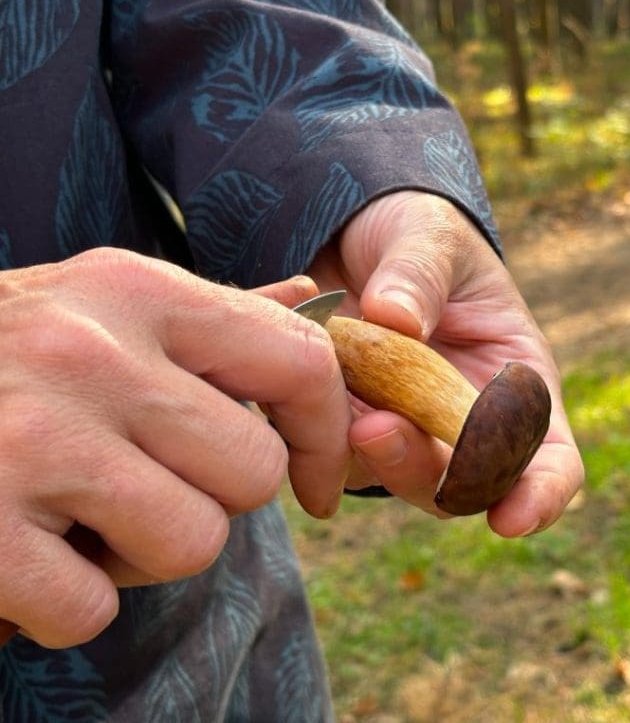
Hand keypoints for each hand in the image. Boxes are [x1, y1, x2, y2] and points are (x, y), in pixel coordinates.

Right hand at [0, 248, 349, 646]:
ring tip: (73, 516)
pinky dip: (59, 603)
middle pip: (250, 475)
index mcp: (139, 291)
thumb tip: (312, 303)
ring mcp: (30, 438)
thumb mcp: (102, 306)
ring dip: (139, 554)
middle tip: (140, 484)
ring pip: (190, 545)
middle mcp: (91, 352)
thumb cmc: (1, 354)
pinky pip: (91, 608)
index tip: (316, 481)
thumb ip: (213, 317)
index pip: (301, 362)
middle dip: (209, 498)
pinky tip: (15, 554)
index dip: (328, 434)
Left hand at [306, 191, 583, 537]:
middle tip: (377, 429)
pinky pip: (335, 453)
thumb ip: (419, 272)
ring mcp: (408, 432)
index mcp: (517, 384)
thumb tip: (395, 319)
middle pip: (466, 486)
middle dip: (428, 473)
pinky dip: (320, 430)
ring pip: (398, 481)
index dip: (541, 496)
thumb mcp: (429, 235)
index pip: (552, 460)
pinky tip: (302, 382)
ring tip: (339, 407)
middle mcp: (468, 423)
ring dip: (370, 459)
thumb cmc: (416, 234)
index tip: (511, 518)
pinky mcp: (348, 431)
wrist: (349, 235)